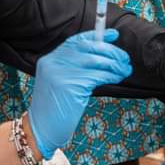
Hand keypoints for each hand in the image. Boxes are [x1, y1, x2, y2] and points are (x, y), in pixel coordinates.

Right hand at [27, 29, 131, 158]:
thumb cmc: (54, 109)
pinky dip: (111, 75)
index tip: (114, 34)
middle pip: (88, 48)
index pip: (77, 41)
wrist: (39, 130)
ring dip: (114, 65)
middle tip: (125, 59)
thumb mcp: (60, 83)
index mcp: (50, 60)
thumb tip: (104, 56)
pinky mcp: (70, 86)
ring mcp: (60, 73)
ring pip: (95, 61)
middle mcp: (53, 63)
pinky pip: (97, 76)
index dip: (97, 36)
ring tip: (125, 70)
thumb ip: (74, 68)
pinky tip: (117, 78)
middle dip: (111, 51)